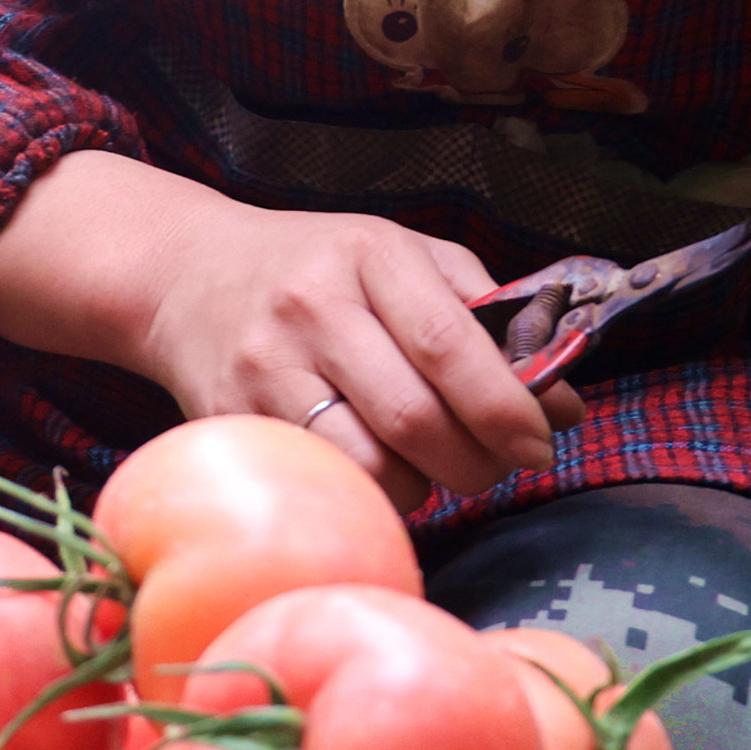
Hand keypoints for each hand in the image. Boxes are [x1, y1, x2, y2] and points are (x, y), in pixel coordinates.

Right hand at [0, 151, 563, 501]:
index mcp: (370, 255)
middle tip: (496, 465)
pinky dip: (370, 495)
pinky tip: (380, 472)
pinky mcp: (233, 418)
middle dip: (475, 461)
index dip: (505, 408)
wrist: (186, 275)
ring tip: (432, 467)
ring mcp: (264, 367)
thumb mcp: (406, 261)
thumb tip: (564, 405)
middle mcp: (312, 307)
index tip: (540, 443)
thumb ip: (490, 321)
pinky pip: (323, 482)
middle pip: (413, 418)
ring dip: (422, 487)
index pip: (449, 345)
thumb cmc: (321, 270)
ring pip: (367, 466)